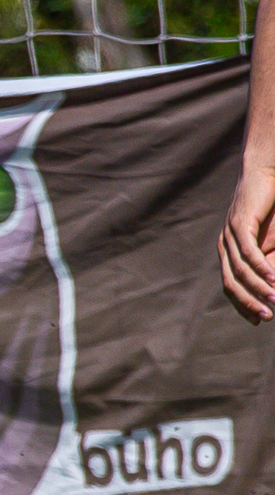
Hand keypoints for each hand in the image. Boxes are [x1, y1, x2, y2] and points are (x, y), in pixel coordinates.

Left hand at [220, 165, 274, 323]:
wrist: (265, 174)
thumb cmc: (271, 207)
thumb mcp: (271, 239)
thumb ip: (270, 260)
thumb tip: (273, 283)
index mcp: (229, 252)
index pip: (231, 286)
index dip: (243, 305)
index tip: (258, 320)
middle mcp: (225, 246)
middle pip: (232, 283)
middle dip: (249, 303)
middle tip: (266, 317)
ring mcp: (230, 235)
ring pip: (241, 270)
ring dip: (258, 288)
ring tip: (274, 300)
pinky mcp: (240, 223)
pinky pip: (249, 251)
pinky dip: (261, 267)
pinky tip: (272, 279)